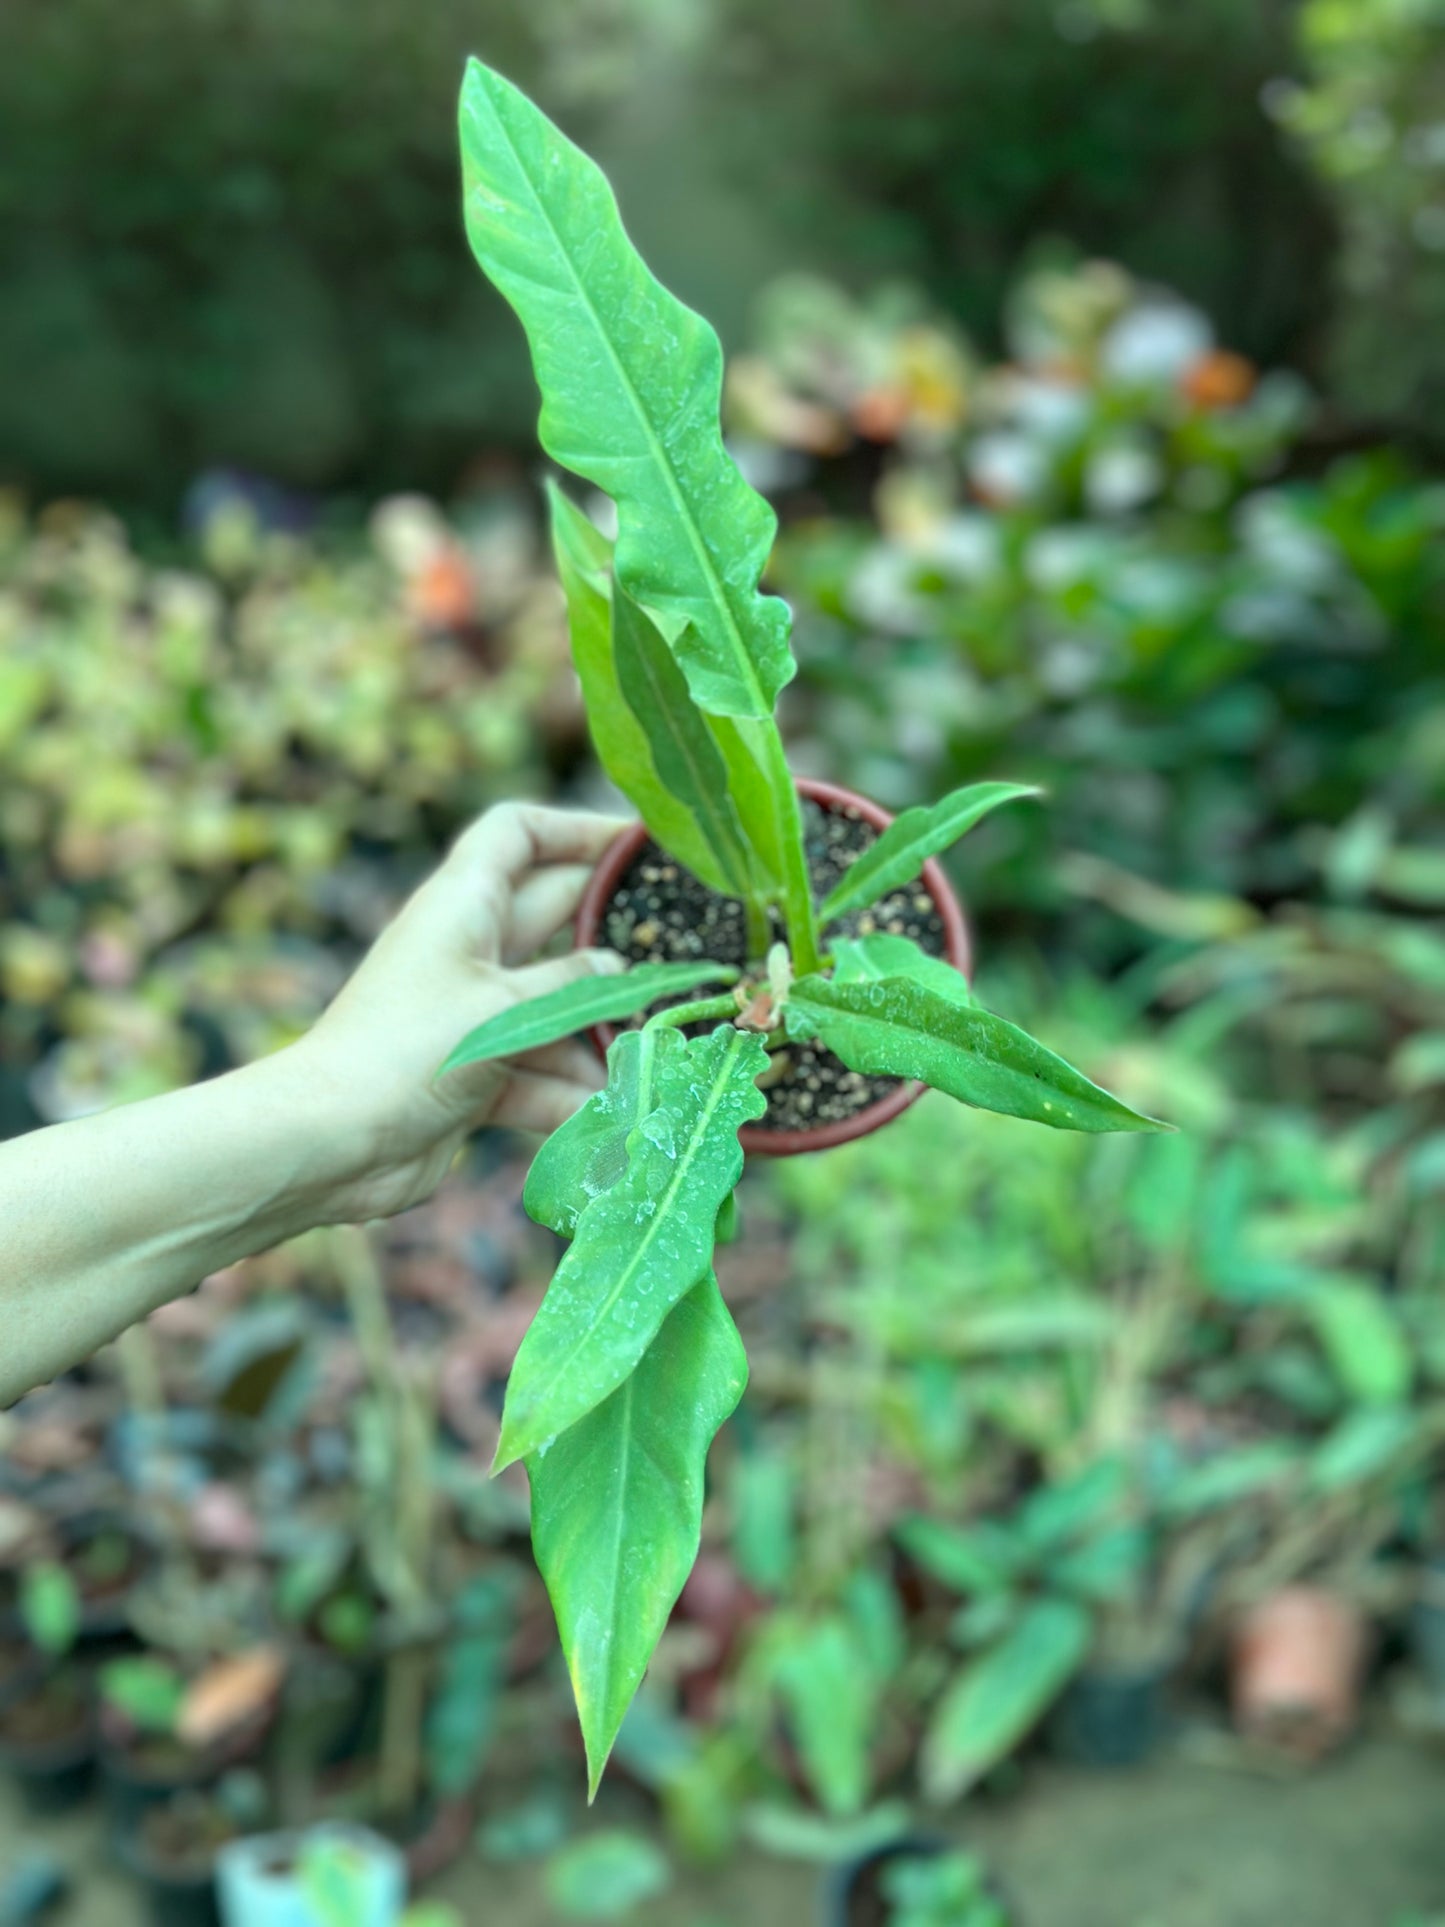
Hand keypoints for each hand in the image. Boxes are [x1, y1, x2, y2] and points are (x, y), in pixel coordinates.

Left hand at [283, 801, 628, 1223]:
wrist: (327, 1144)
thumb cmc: (405, 1051)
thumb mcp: (500, 1008)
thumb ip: (570, 986)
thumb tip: (620, 971)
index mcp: (463, 905)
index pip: (516, 833)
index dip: (574, 828)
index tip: (637, 847)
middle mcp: (468, 952)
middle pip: (553, 921)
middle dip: (612, 941)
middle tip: (685, 954)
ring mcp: (470, 1017)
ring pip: (554, 1009)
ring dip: (598, 1036)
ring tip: (655, 1056)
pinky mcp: (471, 1078)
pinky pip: (537, 1074)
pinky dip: (568, 1095)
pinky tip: (608, 1116)